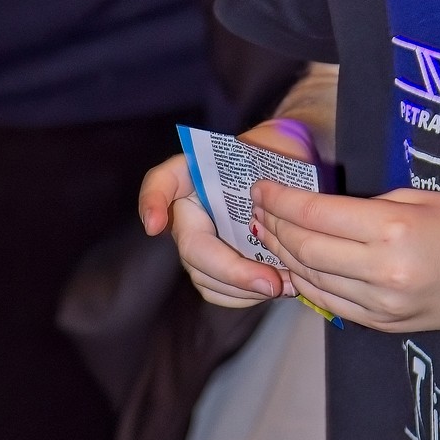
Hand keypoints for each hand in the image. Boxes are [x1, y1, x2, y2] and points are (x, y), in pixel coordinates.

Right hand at [138, 120, 317, 309]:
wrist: (286, 173)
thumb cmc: (275, 155)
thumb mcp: (272, 144)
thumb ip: (263, 157)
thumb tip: (268, 190)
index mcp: (192, 174)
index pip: (160, 182)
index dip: (152, 202)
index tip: (156, 225)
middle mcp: (187, 210)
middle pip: (192, 247)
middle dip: (231, 271)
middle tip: (271, 283)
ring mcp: (198, 240)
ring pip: (204, 276)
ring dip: (243, 288)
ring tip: (283, 284)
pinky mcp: (213, 265)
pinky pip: (218, 291)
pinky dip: (246, 295)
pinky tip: (277, 288)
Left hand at [250, 182, 439, 330]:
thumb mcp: (420, 198)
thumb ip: (366, 205)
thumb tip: (318, 208)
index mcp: (393, 231)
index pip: (315, 215)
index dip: (280, 199)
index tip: (262, 186)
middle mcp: (383, 272)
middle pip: (305, 248)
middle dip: (274, 225)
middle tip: (260, 208)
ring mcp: (382, 305)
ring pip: (311, 279)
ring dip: (283, 255)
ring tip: (269, 233)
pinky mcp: (384, 324)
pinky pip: (330, 303)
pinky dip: (306, 283)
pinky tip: (297, 264)